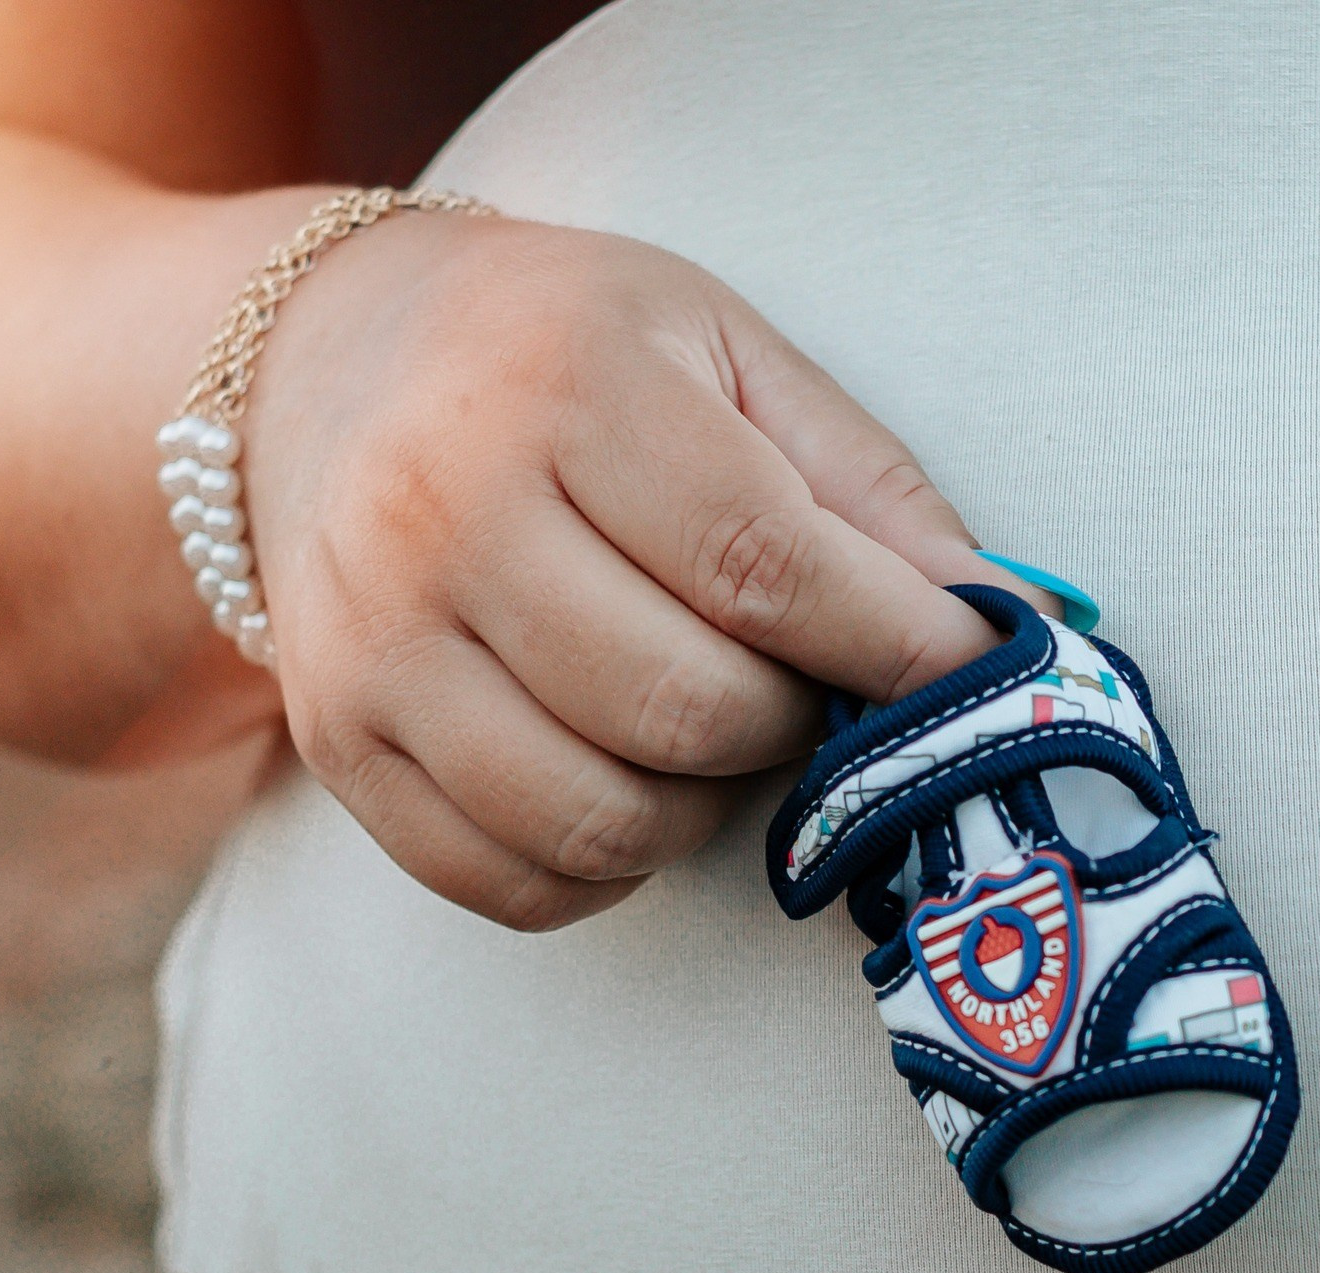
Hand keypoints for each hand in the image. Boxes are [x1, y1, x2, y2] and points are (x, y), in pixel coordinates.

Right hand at [240, 214, 1044, 930]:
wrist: (326, 366)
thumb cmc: (552, 350)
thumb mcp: (716, 347)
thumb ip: (855, 482)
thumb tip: (993, 622)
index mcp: (560, 382)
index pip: (762, 563)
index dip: (890, 644)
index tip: (958, 669)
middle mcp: (440, 511)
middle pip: (683, 707)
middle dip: (789, 724)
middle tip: (797, 681)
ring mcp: (371, 637)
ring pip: (594, 816)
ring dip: (699, 806)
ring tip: (702, 731)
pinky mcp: (333, 733)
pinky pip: (498, 878)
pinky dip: (595, 867)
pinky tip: (615, 785)